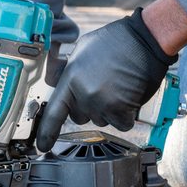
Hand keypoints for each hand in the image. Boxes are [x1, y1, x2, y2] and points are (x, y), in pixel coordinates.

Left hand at [36, 8, 176, 151]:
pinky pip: (120, 124)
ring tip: (116, 86)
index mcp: (71, 78)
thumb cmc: (115, 41)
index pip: (54, 112)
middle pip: (79, 117)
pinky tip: (127, 96)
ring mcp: (103, 103)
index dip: (46, 132)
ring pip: (100, 120)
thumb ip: (69, 70)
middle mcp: (84, 93)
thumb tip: (59, 82)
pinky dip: (125, 115)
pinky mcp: (121, 110)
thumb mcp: (83, 50)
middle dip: (87, 107)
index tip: (43, 145)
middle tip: (101, 87)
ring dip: (108, 109)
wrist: (143, 40)